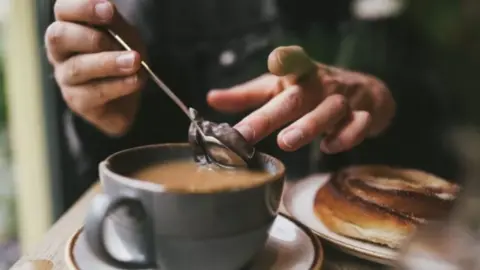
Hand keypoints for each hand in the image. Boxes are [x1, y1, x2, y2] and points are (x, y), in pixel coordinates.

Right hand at [45, 0, 146, 135]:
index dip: (83, 7)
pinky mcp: (77, 101)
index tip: (108, 9)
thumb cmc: (121, 56)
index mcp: (68, 26)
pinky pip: (94, 92)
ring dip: (110, 63)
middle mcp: (60, 50)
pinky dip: (118, 85)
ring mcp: (65, 77)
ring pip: (79, 67)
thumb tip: (107, 8)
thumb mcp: (124, 35)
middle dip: (93, 37)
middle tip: (120, 41)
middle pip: (59, 37)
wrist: (129, 95)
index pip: (63, 9)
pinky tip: (135, 81)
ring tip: (134, 61)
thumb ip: (114, 23)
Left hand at [208, 46, 395, 153]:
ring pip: (329, 110)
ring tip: (286, 142)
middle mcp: (320, 84)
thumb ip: (247, 96)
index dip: (286, 59)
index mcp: (300, 73)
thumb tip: (211, 99)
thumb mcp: (279, 89)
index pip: (294, 60)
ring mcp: (343, 100)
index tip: (274, 62)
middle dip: (273, 115)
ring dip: (308, 126)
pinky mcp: (363, 116)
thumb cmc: (310, 91)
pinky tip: (328, 148)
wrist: (365, 93)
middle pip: (298, 97)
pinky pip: (357, 126)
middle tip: (248, 134)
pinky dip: (345, 137)